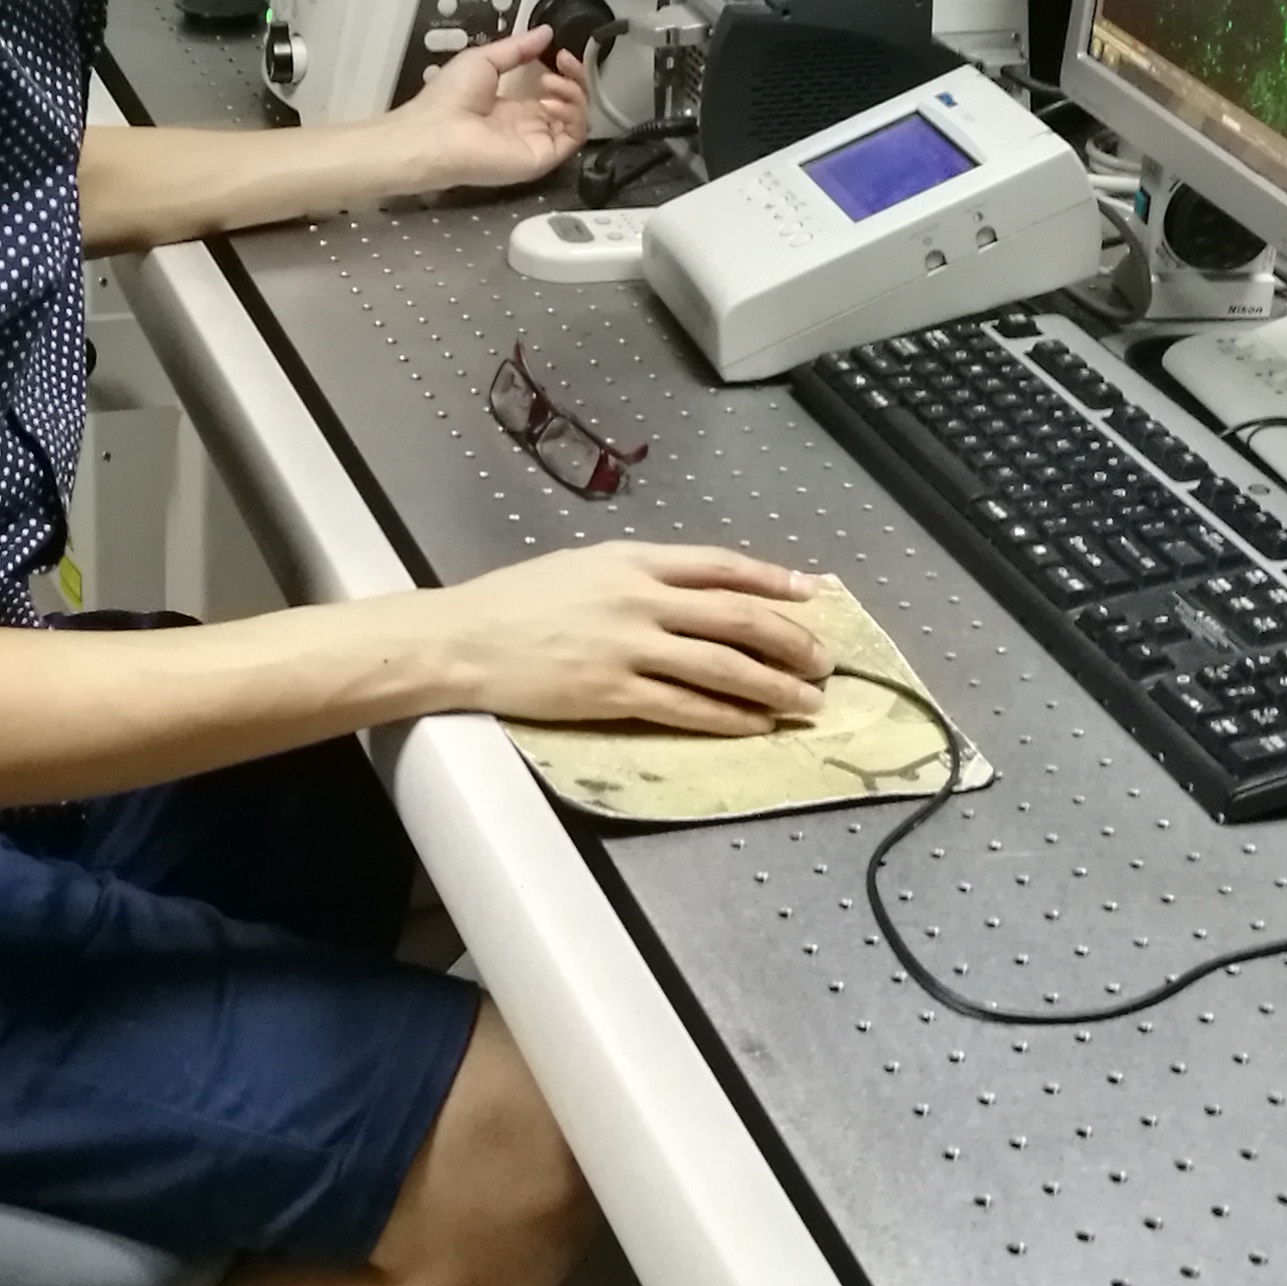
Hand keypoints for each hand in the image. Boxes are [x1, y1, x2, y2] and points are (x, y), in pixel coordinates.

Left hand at [374, 29, 588, 196]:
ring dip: (575, 94)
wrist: (435, 133)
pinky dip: (574, 115)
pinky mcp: (542, 157)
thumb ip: (518, 48)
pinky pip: (574, 137)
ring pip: (578, 119)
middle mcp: (528, 124)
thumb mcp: (483, 59)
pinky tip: (552, 102)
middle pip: (570, 103)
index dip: (564, 70)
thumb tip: (545, 32)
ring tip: (553, 81)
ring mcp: (536, 141)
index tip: (560, 53)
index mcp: (513, 104)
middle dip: (575, 78)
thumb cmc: (447, 99)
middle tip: (564, 61)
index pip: (553, 89)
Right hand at [415, 544, 832, 735]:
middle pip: (736, 617)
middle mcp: (640, 597)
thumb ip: (639, 575)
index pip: (721, 566)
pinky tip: (755, 725)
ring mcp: (629, 646)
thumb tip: (693, 592)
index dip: (774, 580)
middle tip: (824, 661)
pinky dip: (727, 717)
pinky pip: (685, 707)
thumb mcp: (583, 566)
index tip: (813, 593)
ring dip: (773, 685)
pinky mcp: (613, 693)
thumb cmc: (515, 601)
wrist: (462, 639)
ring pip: (722, 666)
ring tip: (807, 702)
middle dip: (789, 640)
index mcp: (633, 559)